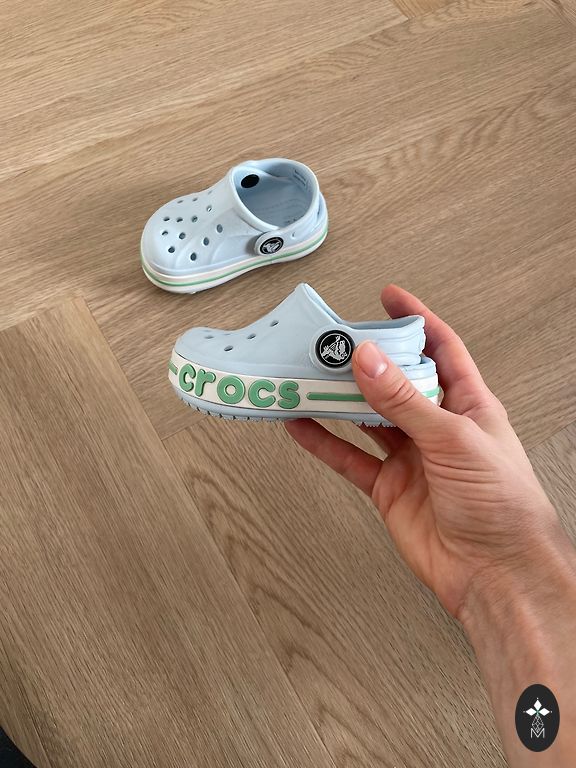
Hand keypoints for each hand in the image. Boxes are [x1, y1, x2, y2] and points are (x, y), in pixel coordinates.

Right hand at [285, 285, 562, 618]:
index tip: (388, 297)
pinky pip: (350, 457)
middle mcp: (437, 426)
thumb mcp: (453, 439)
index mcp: (467, 404)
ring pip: (366, 417)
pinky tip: (303, 425)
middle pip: (394, 381)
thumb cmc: (502, 504)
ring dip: (337, 399)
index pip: (440, 348)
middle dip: (365, 361)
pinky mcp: (389, 487)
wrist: (495, 572)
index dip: (415, 320)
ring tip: (306, 377)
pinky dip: (324, 441)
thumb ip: (405, 401)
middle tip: (331, 342)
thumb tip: (368, 360)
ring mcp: (410, 457)